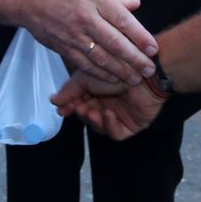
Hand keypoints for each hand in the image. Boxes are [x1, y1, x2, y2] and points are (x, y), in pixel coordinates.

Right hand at [20, 0, 156, 85]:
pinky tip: (113, 78)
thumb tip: (136, 5)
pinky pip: (85, 64)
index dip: (140, 37)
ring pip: (101, 58)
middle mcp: (86, 17)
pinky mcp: (63, 48)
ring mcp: (73, 35)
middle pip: (115, 43)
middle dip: (135, 59)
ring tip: (135, 78)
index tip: (153, 49)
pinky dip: (101, 73)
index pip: (123, 20)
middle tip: (149, 70)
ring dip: (121, 71)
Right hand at [50, 69, 165, 140]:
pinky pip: (116, 132)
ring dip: (94, 121)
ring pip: (101, 127)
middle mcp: (108, 103)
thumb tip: (53, 101)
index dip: (71, 107)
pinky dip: (110, 126)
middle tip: (78, 108)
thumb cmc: (118, 69)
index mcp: (98, 92)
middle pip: (89, 117)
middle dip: (82, 114)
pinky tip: (108, 114)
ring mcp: (120, 115)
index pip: (80, 104)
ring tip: (92, 112)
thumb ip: (70, 90)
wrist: (147, 73)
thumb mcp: (87, 77)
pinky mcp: (132, 125)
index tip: (62, 109)